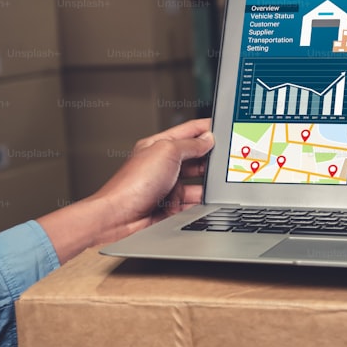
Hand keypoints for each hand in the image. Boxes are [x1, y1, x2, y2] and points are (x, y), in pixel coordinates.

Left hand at [94, 117, 213, 230]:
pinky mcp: (171, 208)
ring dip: (207, 185)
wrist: (120, 219)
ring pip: (197, 184)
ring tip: (216, 185)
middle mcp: (163, 166)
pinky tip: (206, 203)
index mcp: (159, 146)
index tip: (224, 127)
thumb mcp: (166, 152)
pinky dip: (202, 204)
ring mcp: (167, 187)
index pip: (188, 132)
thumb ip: (190, 144)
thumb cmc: (132, 184)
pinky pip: (194, 204)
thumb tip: (207, 139)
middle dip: (210, 159)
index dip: (206, 128)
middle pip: (195, 158)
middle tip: (226, 159)